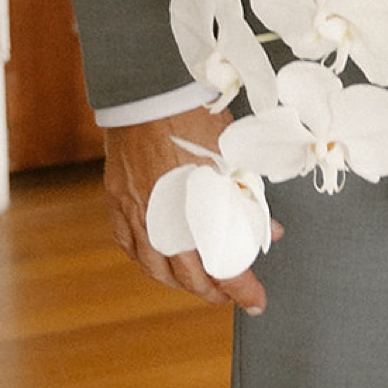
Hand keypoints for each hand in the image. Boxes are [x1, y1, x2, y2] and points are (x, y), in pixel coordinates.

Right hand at [103, 107, 278, 314]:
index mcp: (194, 207)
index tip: (257, 301)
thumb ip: (249, 197)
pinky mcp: (117, 196)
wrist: (151, 85)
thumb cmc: (196, 116)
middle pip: (186, 273)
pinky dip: (148, 257)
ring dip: (179, 279)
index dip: (241, 287)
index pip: (220, 264)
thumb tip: (271, 231)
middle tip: (230, 295)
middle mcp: (161, 216)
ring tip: (200, 282)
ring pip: (154, 264)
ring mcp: (134, 208)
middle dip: (212, 289)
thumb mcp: (232, 156)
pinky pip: (130, 242)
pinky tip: (160, 259)